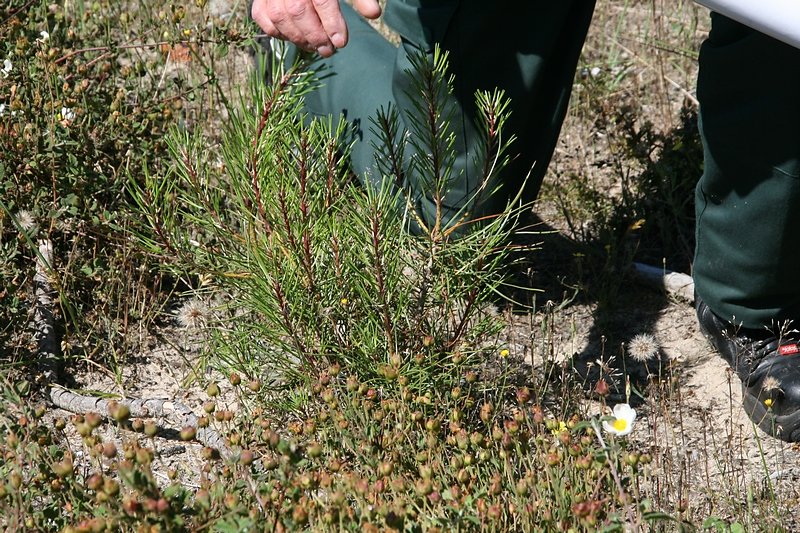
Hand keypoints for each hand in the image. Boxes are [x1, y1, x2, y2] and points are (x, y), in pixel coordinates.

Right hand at [251, 0, 380, 57]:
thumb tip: (374, 14)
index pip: (322, 0)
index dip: (332, 23)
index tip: (341, 42)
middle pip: (298, 11)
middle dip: (315, 35)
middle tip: (329, 51)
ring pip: (279, 16)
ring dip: (298, 38)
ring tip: (314, 47)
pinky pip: (262, 18)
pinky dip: (277, 32)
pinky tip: (294, 38)